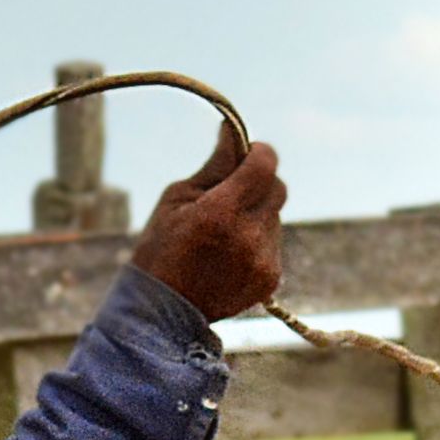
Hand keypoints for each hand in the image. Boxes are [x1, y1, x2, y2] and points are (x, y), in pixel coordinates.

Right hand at [132, 131, 288, 318]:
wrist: (165, 309)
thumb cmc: (162, 246)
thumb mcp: (177, 198)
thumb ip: (214, 166)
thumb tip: (232, 130)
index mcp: (221, 213)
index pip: (265, 165)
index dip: (259, 152)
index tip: (248, 150)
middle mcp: (249, 237)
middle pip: (277, 188)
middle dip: (259, 180)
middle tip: (233, 187)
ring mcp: (263, 260)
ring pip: (275, 216)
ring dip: (256, 212)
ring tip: (223, 229)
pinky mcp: (271, 279)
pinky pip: (273, 242)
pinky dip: (257, 239)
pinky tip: (230, 251)